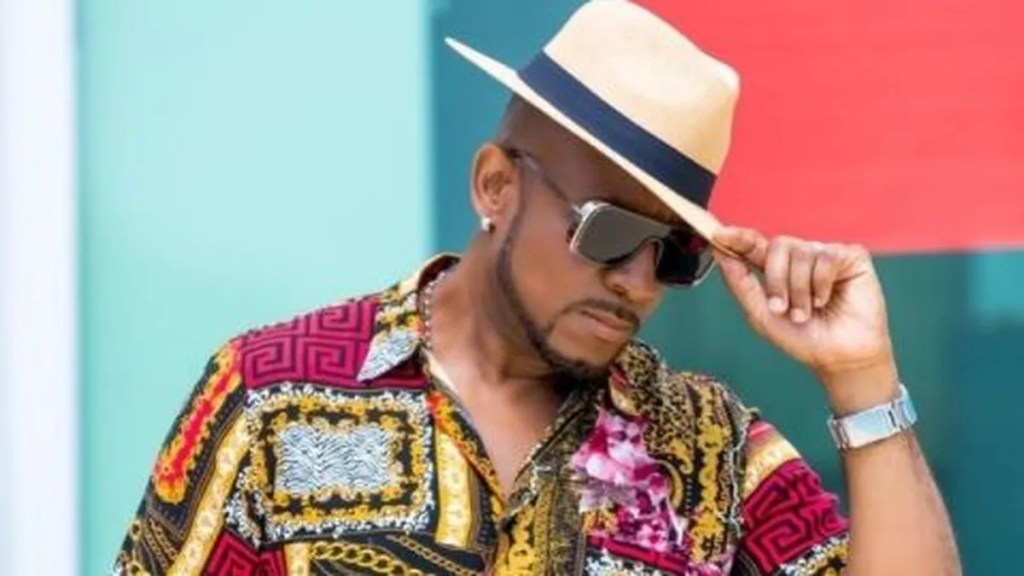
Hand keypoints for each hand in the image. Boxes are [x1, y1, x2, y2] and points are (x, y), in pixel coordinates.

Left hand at [712, 227, 898, 409]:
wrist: (839, 357)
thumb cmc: (802, 338)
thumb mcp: (761, 314)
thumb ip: (740, 283)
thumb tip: (719, 253)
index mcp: (777, 269)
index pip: (754, 244)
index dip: (738, 237)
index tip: (719, 235)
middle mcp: (800, 257)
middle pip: (778, 246)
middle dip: (777, 280)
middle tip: (782, 308)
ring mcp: (825, 254)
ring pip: (802, 252)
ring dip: (800, 289)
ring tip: (807, 312)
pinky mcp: (850, 257)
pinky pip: (827, 257)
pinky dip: (822, 283)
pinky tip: (826, 299)